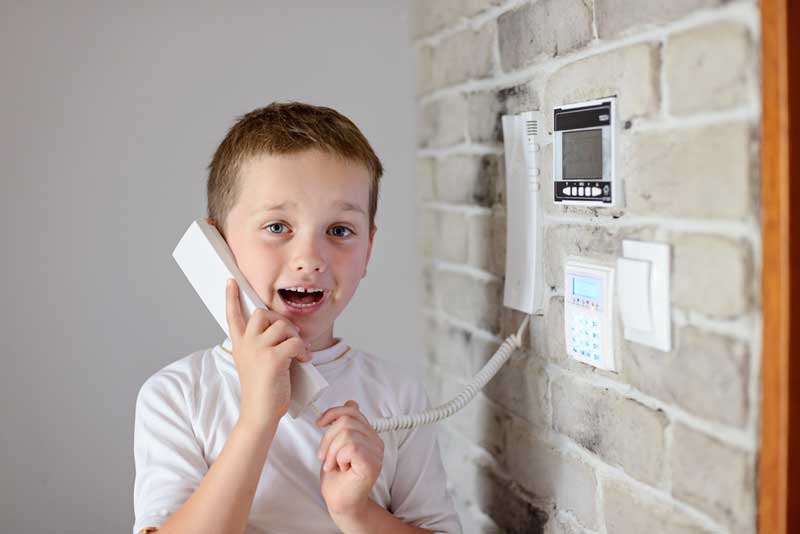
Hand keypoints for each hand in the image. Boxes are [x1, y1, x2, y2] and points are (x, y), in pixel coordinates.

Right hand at [225, 278, 311, 429]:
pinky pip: (295, 341)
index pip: (233, 316)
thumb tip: (284, 329)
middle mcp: (246, 344)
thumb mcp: (256, 363)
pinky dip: (304, 349)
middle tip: (290, 335)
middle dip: (280, 320)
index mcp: (240, 345)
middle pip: (262, 313)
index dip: (231, 297)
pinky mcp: (273, 359)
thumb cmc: (263, 390)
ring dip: (295, 337)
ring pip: (283, 327)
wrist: (260, 414)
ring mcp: (258, 350)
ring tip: (299, 352)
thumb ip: (262, 345)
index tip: (231, 281)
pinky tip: (304, 359)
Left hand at [316, 400, 384, 516]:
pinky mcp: (372, 463)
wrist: (340, 501)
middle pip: (346, 420)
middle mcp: (375, 441)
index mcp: (368, 434)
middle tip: (327, 458)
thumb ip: (345, 425)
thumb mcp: (336, 444)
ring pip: (346, 433)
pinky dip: (339, 458)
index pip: (352, 410)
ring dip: (332, 452)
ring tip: (334, 465)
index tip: (320, 423)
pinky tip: (342, 469)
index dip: (333, 413)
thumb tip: (352, 402)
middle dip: (328, 439)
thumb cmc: (338, 477)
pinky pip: (350, 447)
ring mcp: (376, 452)